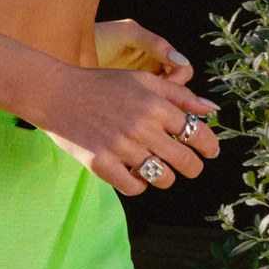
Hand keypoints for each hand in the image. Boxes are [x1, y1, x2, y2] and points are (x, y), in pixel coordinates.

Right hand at [37, 48, 218, 198]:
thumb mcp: (143, 80)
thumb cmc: (103, 85)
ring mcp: (120, 147)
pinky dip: (139, 184)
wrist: (56, 94)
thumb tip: (212, 109)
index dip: (209, 146)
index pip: (196, 133)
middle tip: (188, 167)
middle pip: (185, 161)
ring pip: (162, 178)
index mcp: (155, 105)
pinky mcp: (101, 164)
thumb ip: (179, 94)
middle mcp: (141, 127)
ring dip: (166, 177)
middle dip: (192, 167)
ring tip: (159, 168)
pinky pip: (134, 187)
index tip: (210, 152)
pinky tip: (135, 174)